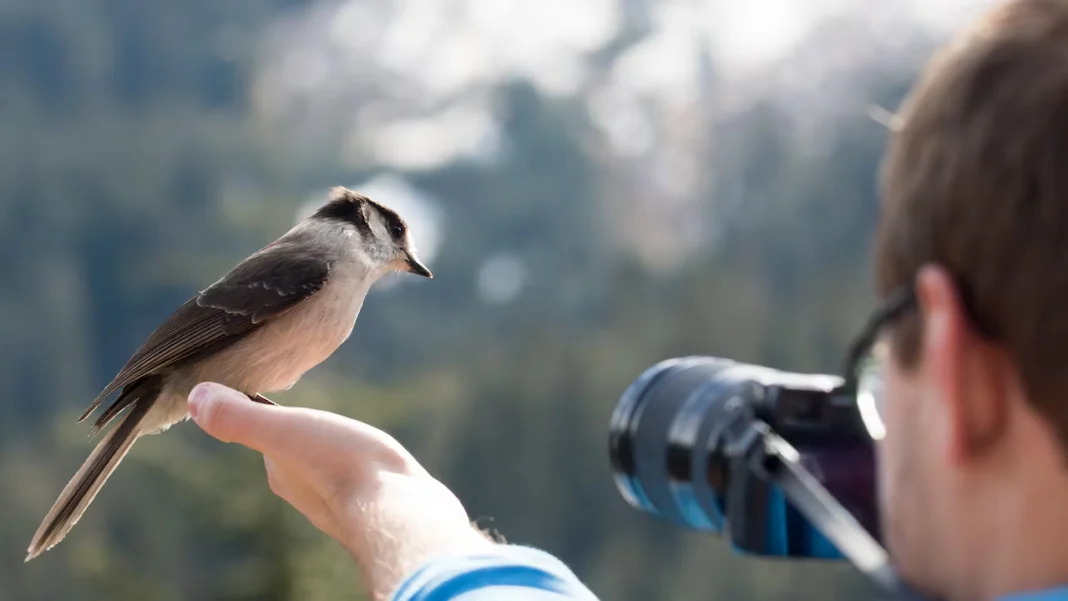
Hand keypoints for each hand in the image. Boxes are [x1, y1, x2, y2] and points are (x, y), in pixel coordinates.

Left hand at [187, 382, 492, 599]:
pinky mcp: (369, 503)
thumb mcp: (284, 430)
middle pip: (292, 452)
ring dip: (329, 449)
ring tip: (344, 433)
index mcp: (279, 470)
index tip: (281, 395)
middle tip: (312, 409)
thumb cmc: (341, 464)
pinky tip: (371, 460)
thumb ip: (238, 417)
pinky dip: (356, 465)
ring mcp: (336, 500)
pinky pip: (355, 478)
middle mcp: (301, 491)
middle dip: (299, 432)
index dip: (268, 414)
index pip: (264, 435)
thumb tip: (193, 397)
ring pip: (324, 466)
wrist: (397, 509)